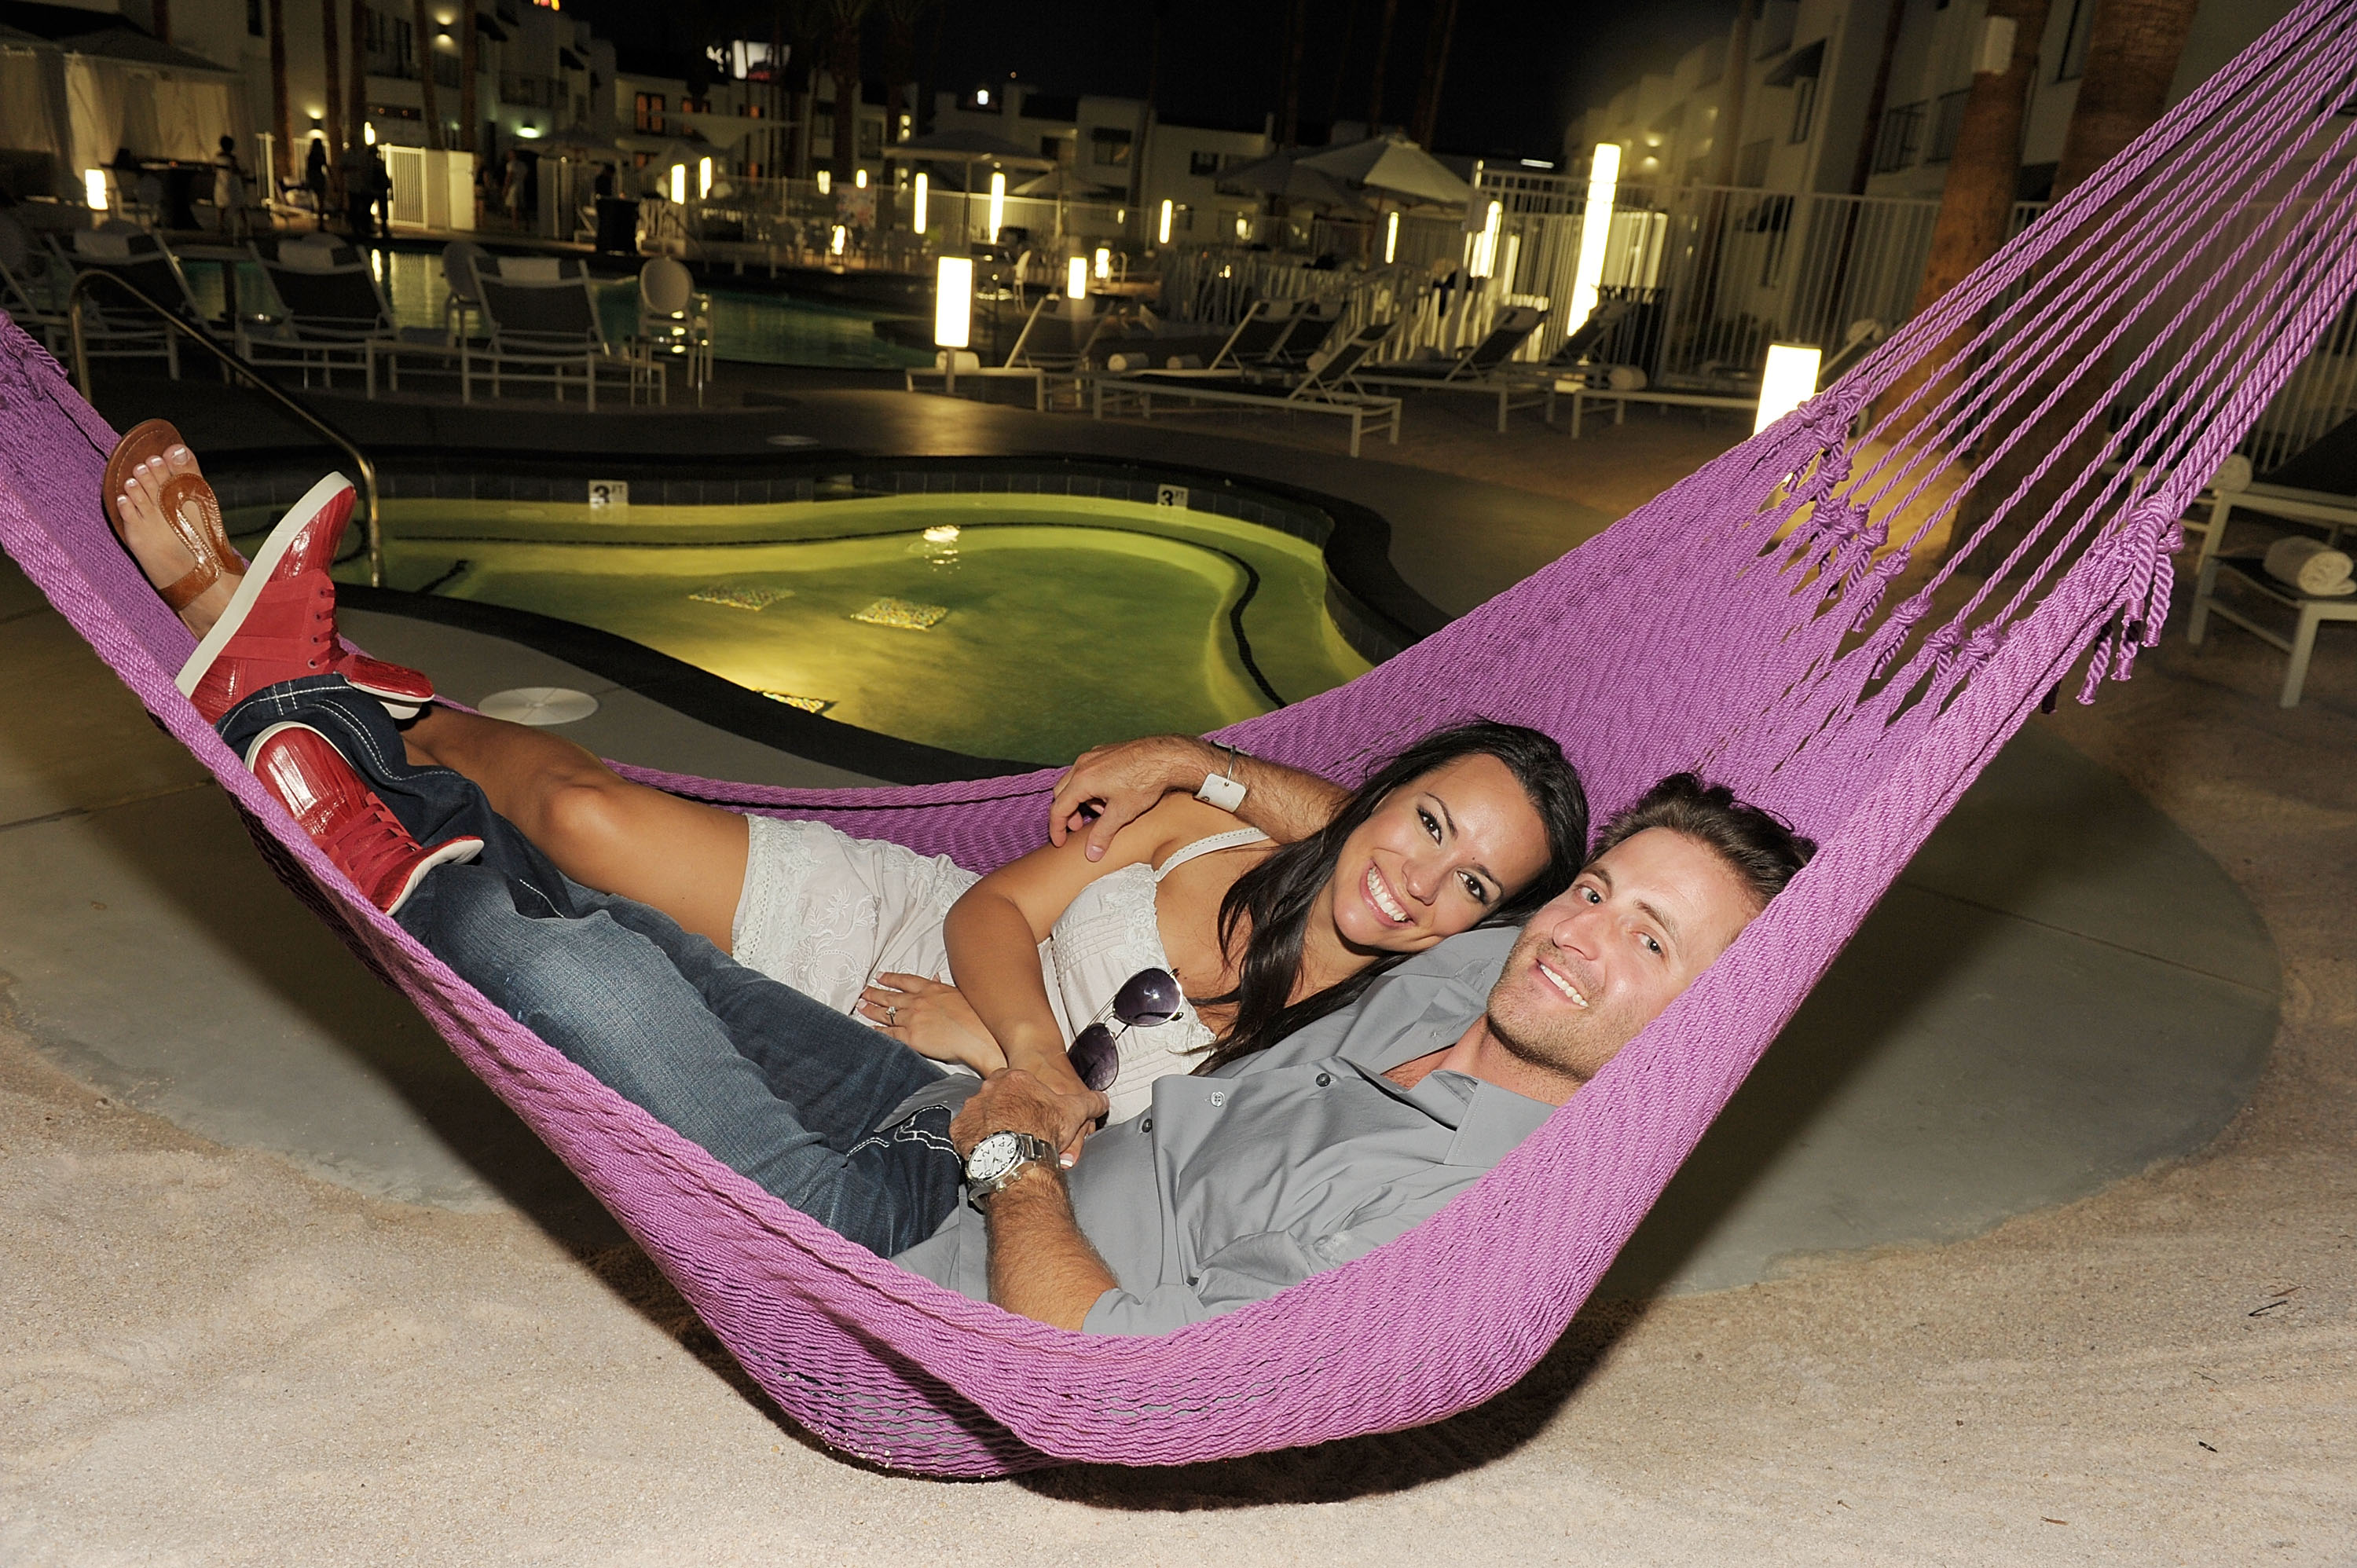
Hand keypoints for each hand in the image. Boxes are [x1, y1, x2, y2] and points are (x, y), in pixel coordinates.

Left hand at [856, 973, 1006, 1075]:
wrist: (980, 1036)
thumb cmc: (977, 1017)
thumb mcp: (960, 994)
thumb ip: (944, 986)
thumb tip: (936, 978)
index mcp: (931, 988)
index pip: (904, 980)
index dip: (890, 978)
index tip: (880, 977)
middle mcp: (918, 1001)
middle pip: (890, 996)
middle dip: (874, 993)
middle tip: (863, 992)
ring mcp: (913, 1019)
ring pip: (886, 1013)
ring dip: (870, 1009)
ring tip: (861, 1007)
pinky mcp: (911, 1037)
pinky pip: (889, 1033)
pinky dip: (878, 1030)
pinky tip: (871, 1028)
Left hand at [951, 1068, 1108, 1167]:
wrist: (1016, 1157)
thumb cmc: (1043, 1131)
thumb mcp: (1074, 1112)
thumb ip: (1090, 1102)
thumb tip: (1103, 1100)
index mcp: (1015, 1079)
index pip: (1019, 1083)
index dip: (1029, 1099)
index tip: (1034, 1113)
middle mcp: (988, 1089)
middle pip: (998, 1097)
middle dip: (1008, 1111)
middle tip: (1021, 1130)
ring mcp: (971, 1109)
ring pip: (981, 1114)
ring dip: (990, 1125)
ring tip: (1006, 1144)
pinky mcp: (959, 1130)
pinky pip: (966, 1132)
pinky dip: (975, 1140)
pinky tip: (990, 1150)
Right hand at [1047, 734, 1220, 860]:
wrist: (1167, 756)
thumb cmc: (1146, 781)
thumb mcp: (1122, 813)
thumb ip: (1103, 834)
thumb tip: (1091, 853)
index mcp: (1082, 780)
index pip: (1058, 809)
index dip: (1056, 829)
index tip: (1059, 842)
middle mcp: (1083, 764)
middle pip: (1062, 793)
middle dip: (1068, 814)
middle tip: (1080, 828)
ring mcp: (1093, 755)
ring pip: (1075, 782)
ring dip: (1083, 800)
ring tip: (1103, 812)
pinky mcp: (1105, 752)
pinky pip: (1088, 772)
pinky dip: (1092, 787)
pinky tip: (1111, 796)